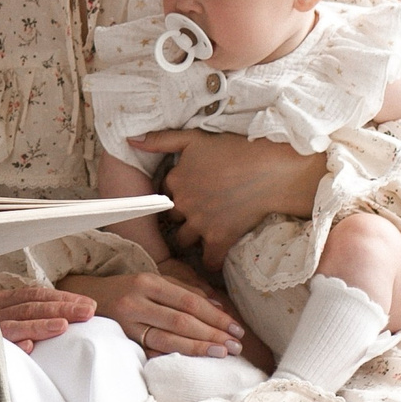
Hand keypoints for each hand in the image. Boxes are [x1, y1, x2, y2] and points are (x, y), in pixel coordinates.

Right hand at [0, 285, 95, 352]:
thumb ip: (21, 317)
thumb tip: (59, 321)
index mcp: (1, 302)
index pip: (35, 295)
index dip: (62, 296)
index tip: (87, 303)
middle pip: (32, 306)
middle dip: (62, 307)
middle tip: (88, 311)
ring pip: (17, 323)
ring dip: (42, 323)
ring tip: (65, 325)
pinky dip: (14, 343)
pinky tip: (29, 347)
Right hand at [58, 271, 245, 357]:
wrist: (83, 297)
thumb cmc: (125, 289)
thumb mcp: (152, 281)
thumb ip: (183, 290)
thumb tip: (218, 307)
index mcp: (148, 282)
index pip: (189, 301)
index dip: (215, 316)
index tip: (236, 328)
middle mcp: (136, 301)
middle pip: (182, 321)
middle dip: (212, 334)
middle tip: (236, 345)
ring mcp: (126, 323)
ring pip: (168, 339)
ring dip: (198, 348)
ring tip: (221, 354)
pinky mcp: (121, 340)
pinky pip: (151, 351)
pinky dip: (174, 357)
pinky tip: (191, 362)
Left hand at [139, 130, 324, 268]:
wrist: (270, 170)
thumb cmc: (234, 150)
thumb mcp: (194, 139)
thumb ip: (161, 140)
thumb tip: (130, 140)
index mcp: (175, 180)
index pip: (165, 193)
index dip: (176, 194)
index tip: (189, 194)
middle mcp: (183, 203)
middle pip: (171, 218)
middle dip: (180, 218)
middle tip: (197, 215)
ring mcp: (200, 223)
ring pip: (183, 240)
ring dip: (191, 239)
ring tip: (202, 236)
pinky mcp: (219, 238)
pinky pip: (207, 260)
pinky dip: (210, 263)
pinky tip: (214, 259)